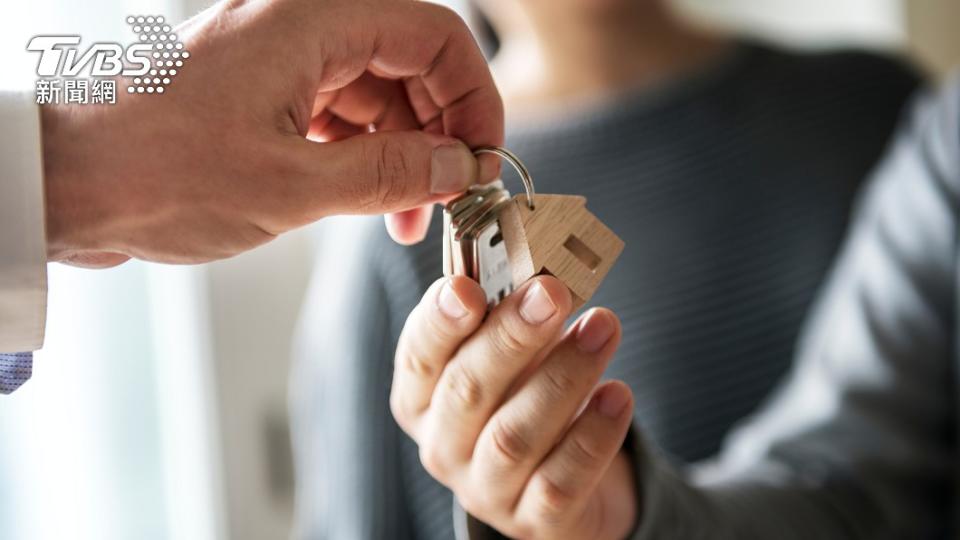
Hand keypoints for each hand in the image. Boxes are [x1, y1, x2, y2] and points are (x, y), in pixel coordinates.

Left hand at [40, 0, 502, 267]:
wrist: (64, 184)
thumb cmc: (154, 172)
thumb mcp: (291, 186)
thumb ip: (390, 175)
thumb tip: (461, 168)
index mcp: (311, 22)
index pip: (434, 37)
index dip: (473, 100)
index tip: (483, 161)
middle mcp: (301, 28)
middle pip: (410, 66)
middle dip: (439, 136)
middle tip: (451, 199)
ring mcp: (282, 62)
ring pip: (377, 97)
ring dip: (403, 158)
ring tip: (408, 220)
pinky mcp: (265, 95)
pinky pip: (340, 118)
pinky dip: (364, 160)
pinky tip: (371, 206)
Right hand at [391, 276, 637, 538]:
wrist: (560, 483)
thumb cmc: (524, 400)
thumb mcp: (508, 357)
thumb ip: (511, 317)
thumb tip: (542, 270)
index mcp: (422, 397)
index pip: (419, 356)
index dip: (439, 321)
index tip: (467, 287)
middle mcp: (443, 445)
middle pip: (467, 391)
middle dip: (511, 337)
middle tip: (551, 292)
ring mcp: (486, 489)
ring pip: (515, 436)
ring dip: (562, 376)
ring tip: (602, 327)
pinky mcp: (534, 520)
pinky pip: (561, 481)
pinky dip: (592, 435)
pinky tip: (618, 394)